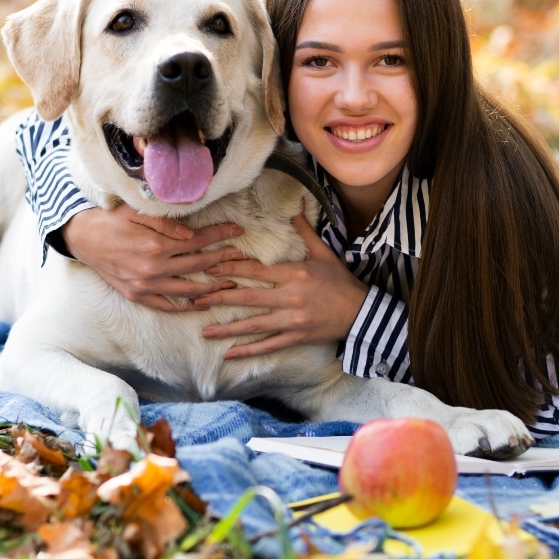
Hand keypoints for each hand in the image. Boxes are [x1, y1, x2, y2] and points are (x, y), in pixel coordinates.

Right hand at [60, 205, 245, 311]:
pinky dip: (186, 306)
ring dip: (212, 286)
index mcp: (156, 244)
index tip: (238, 231)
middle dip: (224, 259)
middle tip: (243, 257)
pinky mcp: (137, 295)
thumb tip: (192, 235)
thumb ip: (166, 224)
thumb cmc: (111, 220)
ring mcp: (145, 285)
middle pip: (198, 265)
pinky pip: (167, 305)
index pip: (199, 241)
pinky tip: (202, 302)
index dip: (221, 235)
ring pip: (188, 289)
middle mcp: (153, 268)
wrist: (82, 238)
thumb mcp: (137, 212)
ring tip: (231, 282)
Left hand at [196, 207, 368, 357]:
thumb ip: (305, 231)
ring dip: (227, 329)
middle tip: (196, 299)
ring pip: (254, 325)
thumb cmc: (341, 281)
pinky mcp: (296, 337)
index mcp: (294, 274)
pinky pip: (268, 345)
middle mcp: (290, 298)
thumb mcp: (324, 252)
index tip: (210, 269)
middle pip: (249, 299)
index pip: (256, 272)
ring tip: (204, 332)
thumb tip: (297, 204)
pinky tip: (229, 354)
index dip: (231, 270)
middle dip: (220, 299)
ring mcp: (292, 321)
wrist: (361, 312)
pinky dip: (249, 351)